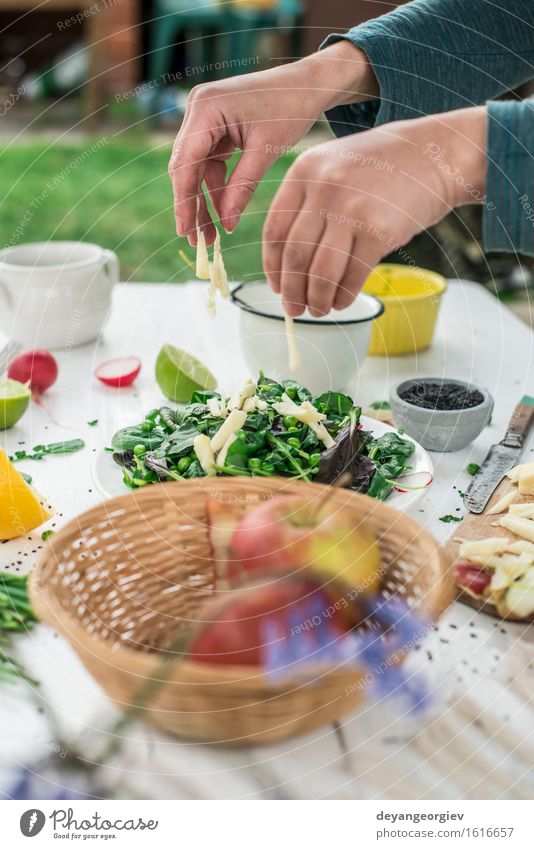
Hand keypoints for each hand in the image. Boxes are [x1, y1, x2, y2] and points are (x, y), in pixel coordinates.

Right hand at [168, 42, 376, 242]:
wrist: (308, 85)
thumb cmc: (290, 108)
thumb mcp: (266, 151)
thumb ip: (242, 187)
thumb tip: (227, 224)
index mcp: (206, 107)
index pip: (185, 161)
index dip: (184, 200)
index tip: (186, 231)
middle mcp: (198, 109)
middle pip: (186, 167)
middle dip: (192, 206)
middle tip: (198, 241)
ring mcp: (205, 118)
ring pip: (196, 170)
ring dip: (204, 201)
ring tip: (211, 235)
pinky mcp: (215, 128)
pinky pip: (211, 164)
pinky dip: (217, 188)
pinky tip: (223, 212)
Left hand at [263, 106, 486, 315]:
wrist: (435, 152)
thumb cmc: (382, 165)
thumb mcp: (333, 165)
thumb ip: (307, 201)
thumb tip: (286, 262)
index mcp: (304, 171)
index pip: (274, 230)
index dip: (272, 266)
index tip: (277, 286)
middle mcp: (324, 188)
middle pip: (295, 256)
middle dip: (291, 291)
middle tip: (294, 308)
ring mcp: (352, 210)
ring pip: (320, 273)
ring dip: (316, 300)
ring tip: (317, 311)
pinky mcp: (379, 232)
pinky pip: (352, 276)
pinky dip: (343, 296)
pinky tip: (341, 302)